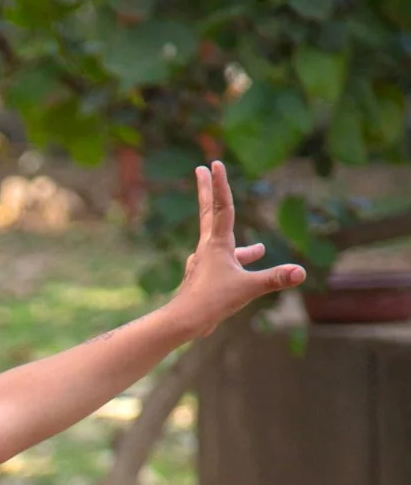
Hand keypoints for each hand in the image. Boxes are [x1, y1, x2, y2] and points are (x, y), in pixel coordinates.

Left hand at [175, 160, 303, 336]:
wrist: (183, 321)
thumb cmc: (211, 302)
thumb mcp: (247, 289)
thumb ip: (274, 278)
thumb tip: (301, 272)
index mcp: (218, 244)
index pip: (222, 206)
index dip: (220, 184)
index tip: (215, 163)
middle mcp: (208, 249)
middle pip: (209, 212)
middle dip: (206, 190)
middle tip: (200, 169)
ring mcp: (204, 263)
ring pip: (222, 244)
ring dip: (239, 242)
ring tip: (259, 249)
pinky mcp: (204, 279)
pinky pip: (222, 266)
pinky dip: (236, 267)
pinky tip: (243, 276)